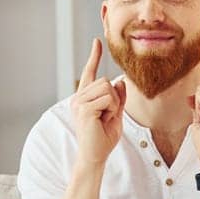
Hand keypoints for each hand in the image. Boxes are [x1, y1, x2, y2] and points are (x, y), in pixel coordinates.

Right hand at [71, 37, 126, 166]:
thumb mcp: (116, 114)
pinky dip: (112, 109)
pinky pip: (108, 98)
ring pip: (107, 88)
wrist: (95, 156)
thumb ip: (119, 98)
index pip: (90, 73)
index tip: (97, 42)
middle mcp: (79, 97)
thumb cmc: (103, 138)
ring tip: (105, 119)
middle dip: (115, 99)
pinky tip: (103, 120)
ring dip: (114, 104)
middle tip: (108, 117)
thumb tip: (120, 81)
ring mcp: (79, 102)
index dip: (94, 57)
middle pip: (106, 81)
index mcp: (85, 97)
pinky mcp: (83, 109)